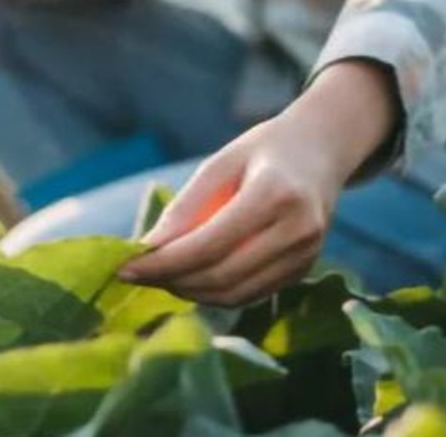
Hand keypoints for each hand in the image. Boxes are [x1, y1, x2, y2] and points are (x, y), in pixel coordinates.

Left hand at [119, 61, 398, 306]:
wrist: (322, 150)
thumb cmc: (264, 150)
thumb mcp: (220, 163)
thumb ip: (185, 207)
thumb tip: (147, 249)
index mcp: (276, 194)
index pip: (209, 245)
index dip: (163, 263)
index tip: (124, 267)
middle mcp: (298, 230)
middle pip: (221, 276)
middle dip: (171, 281)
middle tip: (135, 274)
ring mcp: (307, 255)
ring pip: (234, 294)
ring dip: (189, 292)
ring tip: (159, 276)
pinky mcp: (304, 270)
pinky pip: (249, 294)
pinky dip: (213, 293)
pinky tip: (189, 278)